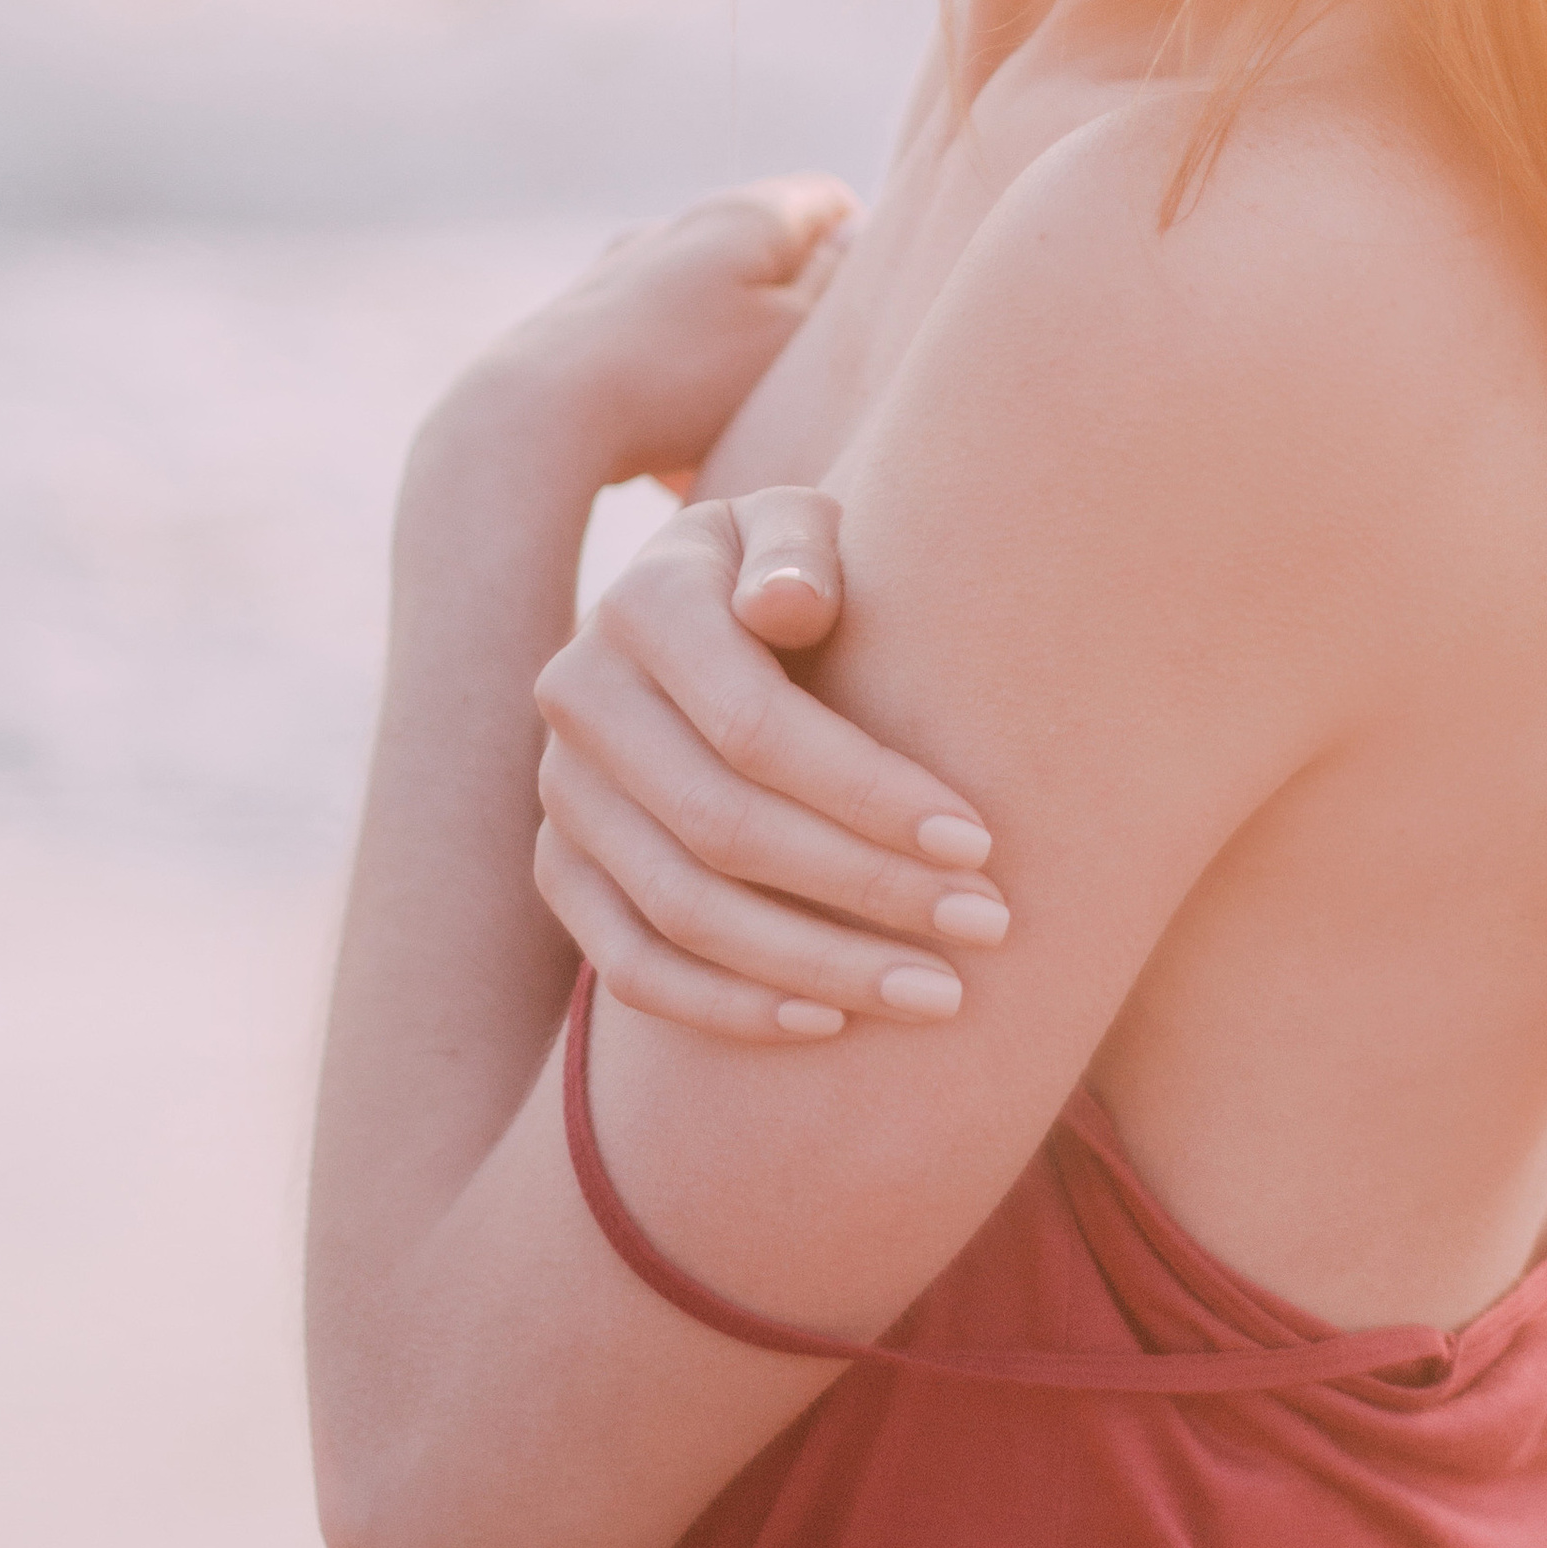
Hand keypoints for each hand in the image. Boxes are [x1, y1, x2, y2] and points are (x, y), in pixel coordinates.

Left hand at [452, 177, 860, 498]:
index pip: (831, 203)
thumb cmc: (681, 379)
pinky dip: (679, 384)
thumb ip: (836, 284)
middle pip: (765, 257)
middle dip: (793, 317)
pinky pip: (657, 346)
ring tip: (736, 430)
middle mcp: (677, 226)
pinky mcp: (581, 321)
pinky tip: (674, 450)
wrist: (534, 420)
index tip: (862, 324)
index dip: (862, 258)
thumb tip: (855, 239)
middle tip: (805, 385)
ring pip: (709, 306)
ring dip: (734, 358)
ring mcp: (623, 270)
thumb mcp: (790, 336)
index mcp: (742, 215)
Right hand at [533, 485, 1010, 1040]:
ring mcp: (561, 793)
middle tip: (987, 926)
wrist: (702, 611)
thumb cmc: (793, 570)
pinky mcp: (559, 869)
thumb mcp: (800, 526)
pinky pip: (632, 967)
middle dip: (868, 888)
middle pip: (725, 829)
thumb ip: (800, 548)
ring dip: (817, 966)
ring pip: (682, 914)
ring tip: (938, 994)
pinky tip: (830, 1022)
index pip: (756, 725)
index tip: (980, 841)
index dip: (869, 793)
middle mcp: (580, 698)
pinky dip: (729, 1008)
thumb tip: (789, 603)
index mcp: (644, 604)